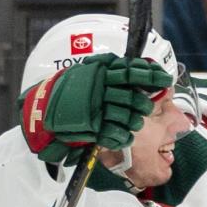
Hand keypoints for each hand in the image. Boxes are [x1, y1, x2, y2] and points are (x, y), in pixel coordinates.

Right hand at [19, 53, 172, 164]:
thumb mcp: (87, 73)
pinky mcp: (93, 128)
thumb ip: (109, 71)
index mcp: (99, 73)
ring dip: (135, 121)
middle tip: (146, 106)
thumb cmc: (68, 92)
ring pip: (128, 116)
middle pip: (133, 97)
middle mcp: (99, 90)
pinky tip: (125, 135)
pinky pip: (117, 134)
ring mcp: (96, 110)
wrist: (41, 111)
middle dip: (143, 104)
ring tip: (135, 121)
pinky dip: (123, 136)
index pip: (131, 72)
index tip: (165, 79)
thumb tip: (138, 69)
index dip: (150, 76)